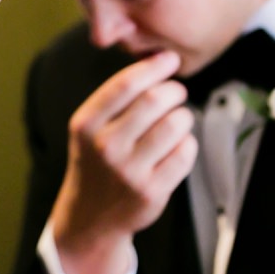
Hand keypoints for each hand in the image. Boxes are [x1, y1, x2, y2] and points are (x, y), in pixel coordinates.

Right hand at [49, 50, 196, 273]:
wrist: (91, 215)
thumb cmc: (95, 159)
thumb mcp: (88, 127)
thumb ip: (114, 100)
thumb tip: (158, 64)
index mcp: (86, 123)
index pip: (124, 84)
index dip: (153, 67)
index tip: (169, 58)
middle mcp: (106, 146)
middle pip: (153, 102)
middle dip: (173, 90)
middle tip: (177, 90)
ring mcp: (129, 171)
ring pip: (173, 127)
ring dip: (183, 116)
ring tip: (179, 117)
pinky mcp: (152, 192)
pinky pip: (184, 156)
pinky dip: (188, 143)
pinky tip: (180, 144)